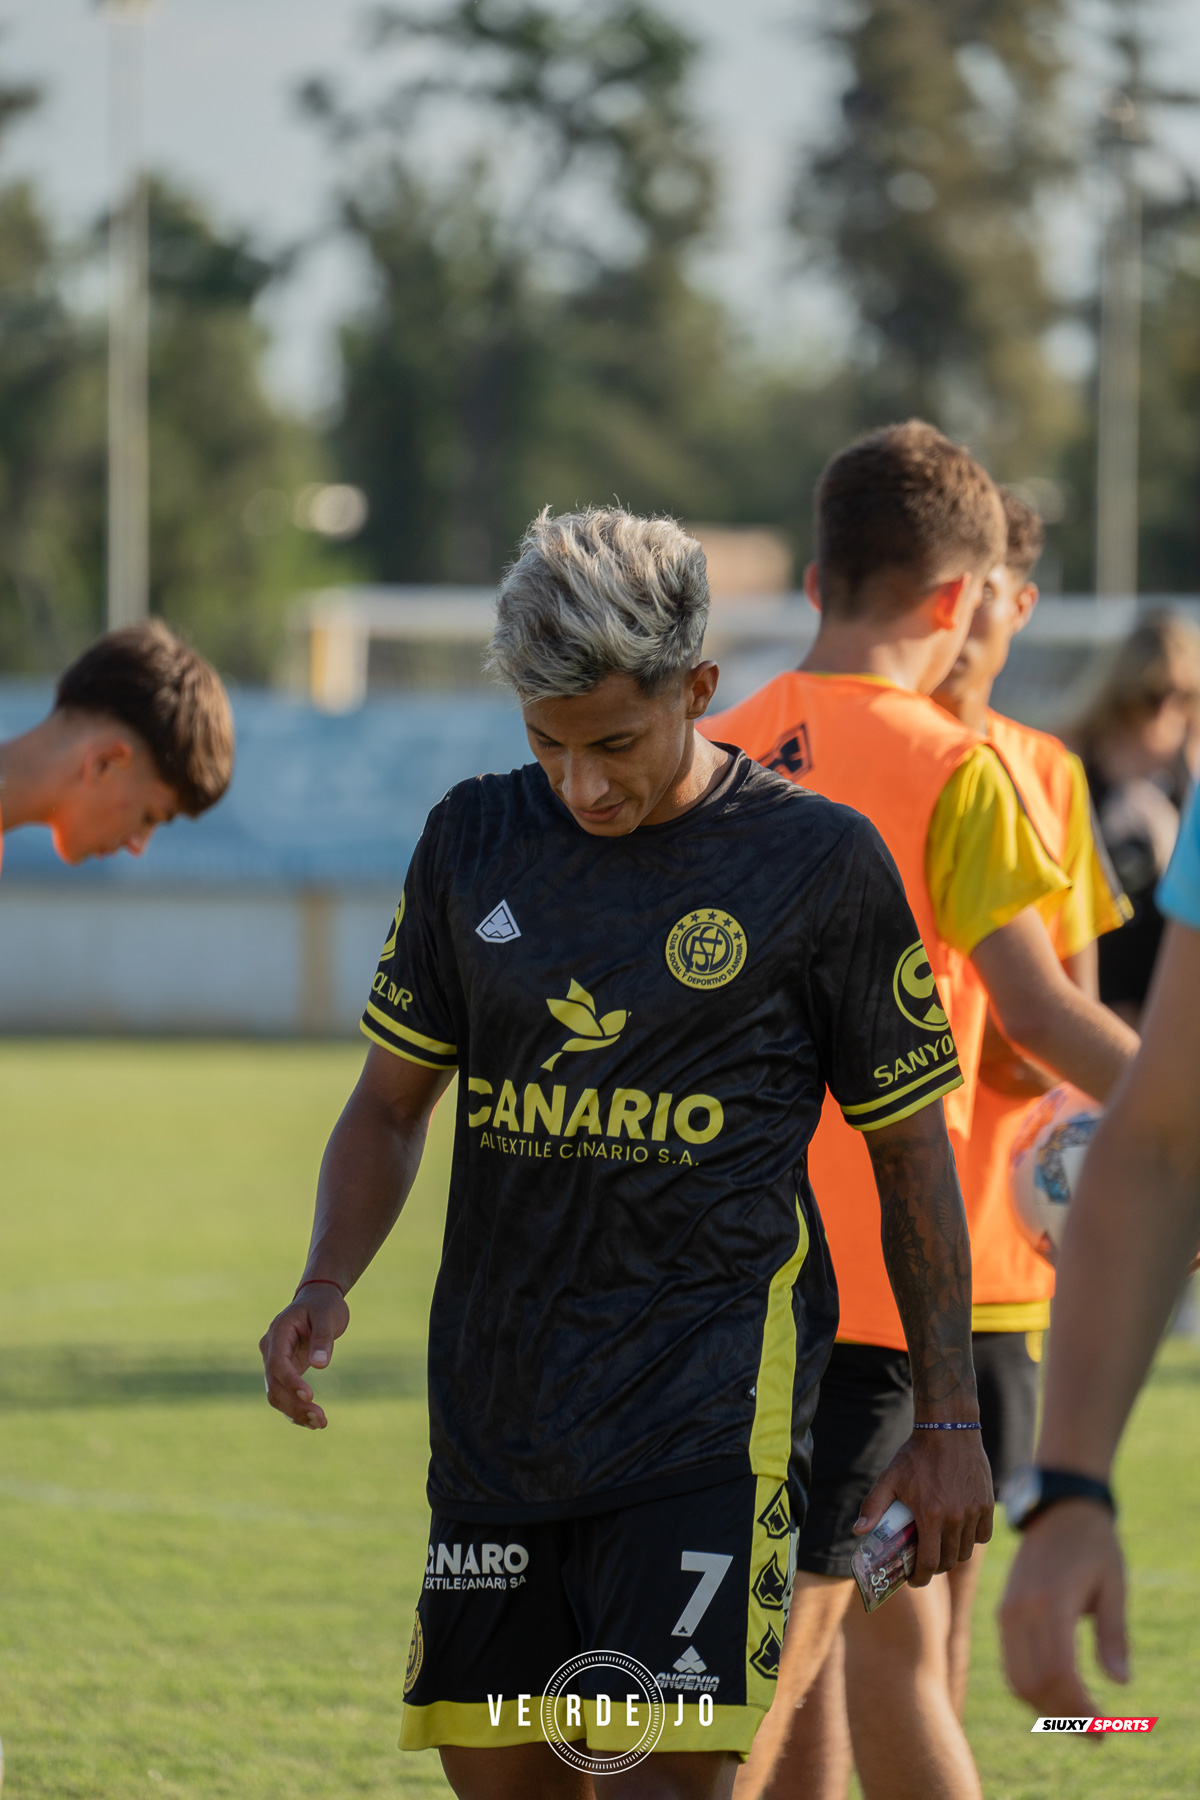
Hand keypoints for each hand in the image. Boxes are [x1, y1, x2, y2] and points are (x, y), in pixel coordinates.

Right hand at [259, 1283, 349, 1428]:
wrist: (318, 1300)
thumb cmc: (324, 1305)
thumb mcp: (328, 1315)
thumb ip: (323, 1338)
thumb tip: (320, 1365)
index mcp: (278, 1332)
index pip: (277, 1362)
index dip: (291, 1381)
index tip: (310, 1395)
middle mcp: (271, 1349)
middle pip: (274, 1385)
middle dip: (294, 1405)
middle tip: (321, 1419)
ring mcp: (274, 1362)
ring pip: (276, 1394)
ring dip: (295, 1412)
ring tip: (321, 1423)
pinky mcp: (284, 1372)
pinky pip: (284, 1395)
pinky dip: (296, 1409)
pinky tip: (314, 1421)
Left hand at [852, 1428, 993, 1584]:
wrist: (948, 1430)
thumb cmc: (916, 1455)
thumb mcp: (890, 1478)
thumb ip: (874, 1506)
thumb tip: (857, 1532)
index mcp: (931, 1515)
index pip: (929, 1562)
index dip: (921, 1577)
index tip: (913, 1580)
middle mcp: (956, 1517)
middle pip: (948, 1560)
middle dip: (934, 1567)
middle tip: (924, 1562)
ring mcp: (974, 1511)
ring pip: (966, 1550)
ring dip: (952, 1554)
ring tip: (940, 1547)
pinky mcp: (986, 1504)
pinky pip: (982, 1535)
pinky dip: (972, 1539)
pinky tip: (959, 1532)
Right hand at [999, 1499, 1127, 1714]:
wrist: (1057, 1509)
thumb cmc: (1094, 1546)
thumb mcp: (1114, 1586)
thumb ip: (1115, 1634)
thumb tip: (1120, 1683)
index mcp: (1051, 1602)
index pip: (1059, 1673)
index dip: (1079, 1708)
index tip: (1105, 1727)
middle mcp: (1021, 1610)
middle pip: (1034, 1684)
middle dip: (1064, 1716)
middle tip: (1097, 1732)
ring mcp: (1008, 1612)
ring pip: (1017, 1680)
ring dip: (1046, 1708)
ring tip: (1079, 1718)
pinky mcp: (1004, 1613)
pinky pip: (1011, 1664)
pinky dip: (1031, 1689)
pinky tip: (1059, 1694)